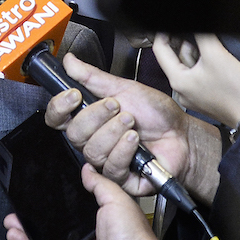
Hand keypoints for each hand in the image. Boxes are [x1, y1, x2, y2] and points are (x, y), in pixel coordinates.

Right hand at [8, 165, 199, 239]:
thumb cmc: (131, 237)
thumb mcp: (116, 199)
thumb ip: (98, 184)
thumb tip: (87, 168)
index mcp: (90, 222)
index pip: (60, 213)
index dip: (42, 207)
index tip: (27, 200)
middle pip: (45, 231)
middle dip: (26, 224)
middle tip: (13, 217)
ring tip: (13, 231)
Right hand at [44, 53, 219, 202]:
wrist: (182, 134)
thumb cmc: (156, 114)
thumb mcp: (124, 88)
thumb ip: (93, 77)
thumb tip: (69, 61)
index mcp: (88, 119)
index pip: (57, 118)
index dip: (60, 107)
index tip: (75, 95)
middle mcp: (92, 141)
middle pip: (74, 134)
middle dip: (96, 116)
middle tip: (117, 106)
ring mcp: (104, 160)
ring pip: (92, 150)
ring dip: (113, 131)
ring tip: (132, 122)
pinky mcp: (119, 177)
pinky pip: (111, 166)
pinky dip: (124, 148)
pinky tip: (136, 140)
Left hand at [153, 33, 239, 128]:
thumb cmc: (234, 90)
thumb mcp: (215, 55)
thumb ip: (201, 37)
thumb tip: (194, 30)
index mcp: (177, 80)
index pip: (160, 51)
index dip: (164, 34)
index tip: (169, 27)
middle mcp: (181, 90)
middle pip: (174, 59)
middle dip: (182, 43)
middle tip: (193, 34)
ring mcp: (192, 95)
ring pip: (187, 67)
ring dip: (194, 53)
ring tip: (206, 44)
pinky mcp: (204, 97)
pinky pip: (197, 76)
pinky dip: (202, 64)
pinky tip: (213, 58)